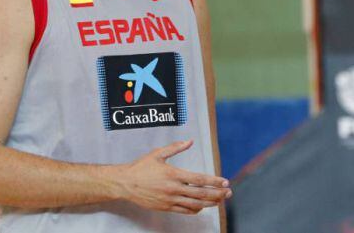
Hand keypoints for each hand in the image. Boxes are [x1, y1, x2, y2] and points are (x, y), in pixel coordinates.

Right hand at [116, 140, 231, 214]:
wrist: (125, 183)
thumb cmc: (141, 167)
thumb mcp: (157, 154)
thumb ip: (175, 147)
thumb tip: (190, 141)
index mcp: (174, 174)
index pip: (199, 179)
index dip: (214, 181)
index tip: (225, 182)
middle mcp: (173, 188)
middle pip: (201, 193)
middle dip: (217, 194)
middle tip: (228, 192)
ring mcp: (170, 200)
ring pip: (195, 204)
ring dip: (210, 203)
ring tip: (220, 200)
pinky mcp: (166, 207)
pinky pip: (185, 211)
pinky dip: (196, 209)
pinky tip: (202, 206)